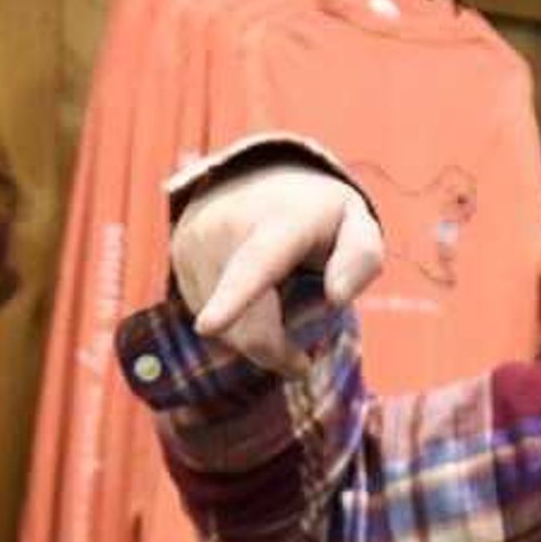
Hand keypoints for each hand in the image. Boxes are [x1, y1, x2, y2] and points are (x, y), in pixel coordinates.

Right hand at [169, 160, 384, 373]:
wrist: (256, 177)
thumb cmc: (316, 215)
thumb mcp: (356, 223)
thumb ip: (362, 258)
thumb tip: (336, 298)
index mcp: (282, 220)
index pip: (258, 263)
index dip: (234, 299)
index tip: (209, 326)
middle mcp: (227, 228)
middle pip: (245, 324)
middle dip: (275, 352)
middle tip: (301, 364)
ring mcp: (195, 245)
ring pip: (227, 330)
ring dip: (258, 334)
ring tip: (274, 293)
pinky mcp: (178, 261)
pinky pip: (207, 320)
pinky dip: (234, 322)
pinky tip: (247, 293)